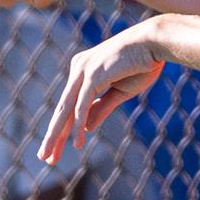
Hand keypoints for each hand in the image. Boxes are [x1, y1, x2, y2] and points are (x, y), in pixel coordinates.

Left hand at [38, 24, 164, 164]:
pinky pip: (82, 106)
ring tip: (50, 157)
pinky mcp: (93, 75)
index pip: (69, 105)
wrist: (155, 43)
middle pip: (63, 109)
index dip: (63, 129)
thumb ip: (102, 107)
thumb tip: (87, 128)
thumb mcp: (120, 92)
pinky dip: (79, 125)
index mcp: (83, 70)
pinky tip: (77, 143)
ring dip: (58, 136)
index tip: (55, 149)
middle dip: (53, 136)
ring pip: (66, 109)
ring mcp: (84, 71)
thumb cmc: (142, 63)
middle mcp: (79, 69)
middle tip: (44, 157)